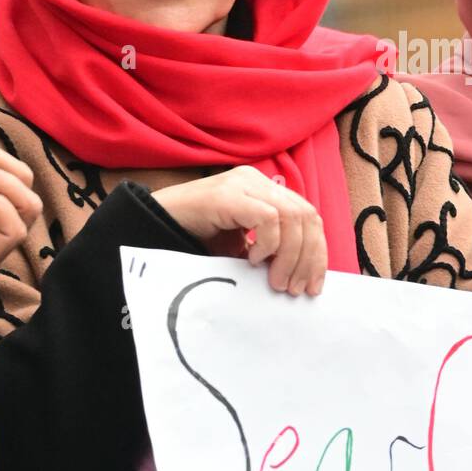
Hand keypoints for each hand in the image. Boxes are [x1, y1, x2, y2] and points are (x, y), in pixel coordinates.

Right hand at [152, 166, 326, 296]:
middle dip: (308, 257)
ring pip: (291, 216)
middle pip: (306, 215)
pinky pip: (267, 217)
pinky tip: (251, 260)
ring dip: (290, 255)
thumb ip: (271, 253)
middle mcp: (258, 182)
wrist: (154, 226)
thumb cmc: (198, 239)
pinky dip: (268, 244)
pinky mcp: (228, 194)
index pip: (308, 216)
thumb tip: (302, 278)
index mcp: (266, 191)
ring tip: (277, 282)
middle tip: (296, 288)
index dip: (317, 251)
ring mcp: (243, 184)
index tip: (314, 285)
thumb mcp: (242, 248)